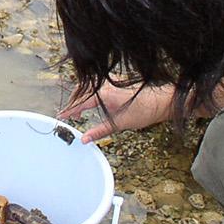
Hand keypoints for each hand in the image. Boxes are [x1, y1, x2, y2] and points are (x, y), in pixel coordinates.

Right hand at [56, 81, 173, 142]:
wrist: (162, 102)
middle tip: (69, 116)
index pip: (80, 102)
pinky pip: (96, 87)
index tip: (61, 117)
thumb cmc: (144, 111)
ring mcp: (111, 84)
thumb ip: (99, 131)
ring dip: (81, 99)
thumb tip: (85, 139)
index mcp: (104, 94)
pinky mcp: (116, 84)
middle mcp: (105, 86)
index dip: (70, 110)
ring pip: (88, 89)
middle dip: (73, 104)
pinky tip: (92, 104)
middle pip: (81, 92)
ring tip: (79, 112)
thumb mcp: (119, 124)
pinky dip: (89, 95)